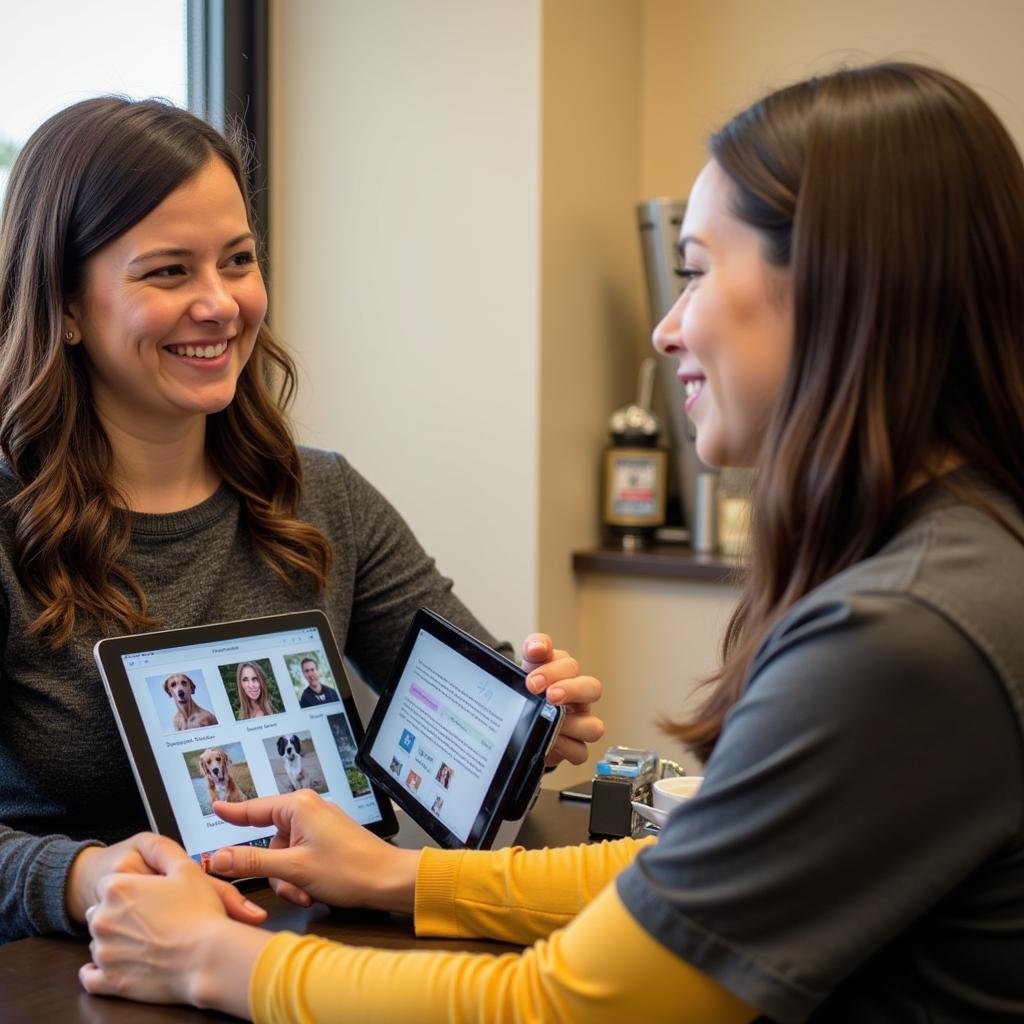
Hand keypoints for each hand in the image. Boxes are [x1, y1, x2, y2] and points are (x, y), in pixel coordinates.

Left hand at [79, 833, 268, 1016]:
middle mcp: (102, 920)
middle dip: (120, 914)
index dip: (129, 888)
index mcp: (118, 889)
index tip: (146, 895)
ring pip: (99, 942)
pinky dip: (99, 972)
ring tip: (147, 940)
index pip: (107, 884)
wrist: (207, 958)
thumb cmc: (199, 913)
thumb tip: (153, 846)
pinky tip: (117, 963)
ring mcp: (103, 953)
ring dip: (116, 940)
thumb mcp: (187, 869)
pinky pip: (90, 977)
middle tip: (149, 917)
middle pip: (101, 912)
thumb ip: (164, 851)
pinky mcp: (109, 981)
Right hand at [209, 790, 420, 912]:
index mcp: (298, 806)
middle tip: (289, 888)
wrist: (388, 880)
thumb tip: (220, 856)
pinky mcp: (327, 840)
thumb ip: (252, 862)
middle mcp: (308, 810)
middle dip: (274, 871)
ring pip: (283, 856)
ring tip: (306, 893)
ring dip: (289, 880)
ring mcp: (319, 825)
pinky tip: (313, 892)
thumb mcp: (293, 868)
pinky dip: (301, 878)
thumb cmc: (349, 869)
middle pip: (268, 842)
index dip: (233, 813)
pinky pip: (299, 859)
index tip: (216, 807)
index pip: (254, 809)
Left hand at [521, 634, 604, 765]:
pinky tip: (551, 740)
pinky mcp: (574, 747)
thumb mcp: (528, 667)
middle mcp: (578, 696)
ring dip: (572, 725)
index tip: (532, 680)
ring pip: (594, 726)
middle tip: (548, 695)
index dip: (551, 669)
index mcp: (566, 673)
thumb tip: (538, 646)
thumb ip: (533, 649)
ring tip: (550, 721)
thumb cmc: (530, 689)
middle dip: (571, 690)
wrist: (520, 720)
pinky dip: (566, 747)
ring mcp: (580, 722)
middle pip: (593, 689)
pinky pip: (581, 752)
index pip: (567, 663)